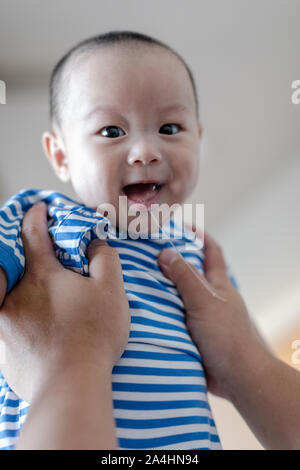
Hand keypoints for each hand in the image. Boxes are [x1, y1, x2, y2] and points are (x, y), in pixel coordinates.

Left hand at [0, 202, 130, 402]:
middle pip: (19, 265)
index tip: (39, 208)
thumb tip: (95, 243)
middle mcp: (16, 294)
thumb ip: (104, 258)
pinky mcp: (3, 347)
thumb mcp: (111, 290)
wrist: (71, 385)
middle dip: (33, 260)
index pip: (33, 233)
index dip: (36, 216)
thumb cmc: (94, 334)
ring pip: (13, 294)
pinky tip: (43, 331)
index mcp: (42, 276)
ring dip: (29, 292)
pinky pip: (10, 323)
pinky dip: (24, 320)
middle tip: (52, 267)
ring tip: (51, 305)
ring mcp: (5, 321)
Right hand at [157, 230, 271, 399]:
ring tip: (135, 281)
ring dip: (160, 289)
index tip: (180, 225)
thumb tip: (166, 252)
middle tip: (145, 254)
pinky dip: (159, 313)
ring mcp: (201, 316)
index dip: (199, 236)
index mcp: (218, 284)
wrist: (237, 377)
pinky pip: (171, 317)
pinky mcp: (191, 334)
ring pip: (177, 295)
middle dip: (170, 261)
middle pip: (189, 272)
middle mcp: (210, 297)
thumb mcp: (203, 301)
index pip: (211, 251)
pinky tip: (140, 312)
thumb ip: (185, 277)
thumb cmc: (226, 336)